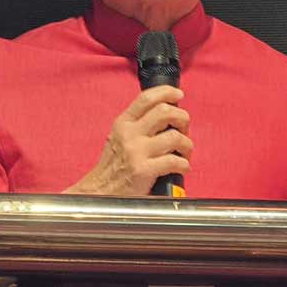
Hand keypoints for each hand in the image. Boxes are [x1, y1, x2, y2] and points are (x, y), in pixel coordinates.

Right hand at [64, 85, 192, 196]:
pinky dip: (184, 164)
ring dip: (187, 145)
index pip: (146, 98)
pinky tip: (182, 168)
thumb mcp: (119, 138)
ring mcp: (136, 152)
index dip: (167, 92)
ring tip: (184, 153)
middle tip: (184, 130)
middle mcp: (129, 134)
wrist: (98, 194)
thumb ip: (137, 125)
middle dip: (182, 119)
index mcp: (123, 123)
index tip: (178, 95)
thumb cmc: (113, 167)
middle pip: (165, 111)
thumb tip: (166, 114)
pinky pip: (175, 161)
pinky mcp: (144, 170)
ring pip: (175, 136)